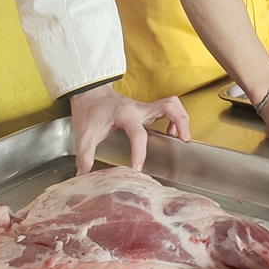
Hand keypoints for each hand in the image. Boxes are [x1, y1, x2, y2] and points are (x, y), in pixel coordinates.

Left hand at [69, 84, 189, 174]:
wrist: (89, 93)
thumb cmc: (89, 112)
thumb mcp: (84, 135)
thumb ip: (85, 155)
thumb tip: (83, 175)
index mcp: (125, 114)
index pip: (138, 134)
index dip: (139, 152)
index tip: (138, 169)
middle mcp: (139, 109)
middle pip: (168, 106)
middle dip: (180, 121)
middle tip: (185, 139)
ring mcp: (144, 108)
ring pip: (172, 105)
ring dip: (181, 118)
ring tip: (183, 137)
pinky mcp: (146, 110)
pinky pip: (167, 109)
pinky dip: (174, 118)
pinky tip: (171, 132)